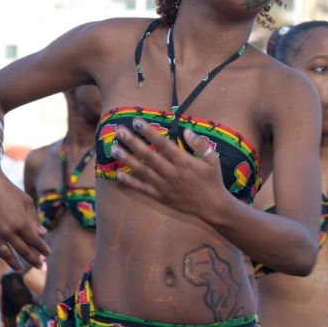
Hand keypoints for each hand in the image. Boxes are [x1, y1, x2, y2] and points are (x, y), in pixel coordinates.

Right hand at [0, 171, 48, 270]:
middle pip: (23, 250)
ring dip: (15, 263)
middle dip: (33, 259)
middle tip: (41, 265)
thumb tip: (43, 235)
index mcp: (21, 222)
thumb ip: (35, 221)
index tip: (48, 254)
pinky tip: (8, 259)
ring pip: (7, 254)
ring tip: (22, 270)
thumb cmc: (11, 193)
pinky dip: (2, 255)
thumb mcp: (28, 204)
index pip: (34, 241)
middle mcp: (8, 230)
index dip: (42, 249)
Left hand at [112, 119, 229, 218]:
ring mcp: (164, 186)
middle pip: (148, 155)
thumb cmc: (213, 180)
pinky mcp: (160, 196)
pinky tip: (118, 174)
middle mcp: (171, 173)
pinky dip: (130, 182)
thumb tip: (186, 131)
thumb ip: (200, 144)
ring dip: (126, 159)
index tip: (137, 122)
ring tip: (114, 148)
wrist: (212, 205)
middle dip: (132, 141)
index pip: (163, 144)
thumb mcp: (213, 159)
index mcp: (184, 162)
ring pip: (141, 170)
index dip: (149, 132)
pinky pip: (142, 188)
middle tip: (119, 131)